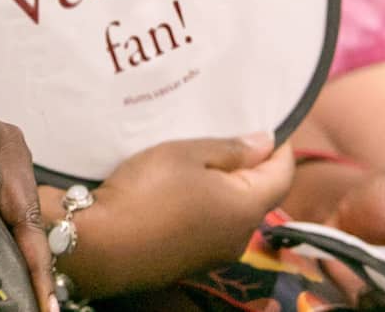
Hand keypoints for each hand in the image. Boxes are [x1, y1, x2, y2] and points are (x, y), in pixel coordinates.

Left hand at [0, 105, 55, 310]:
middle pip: (18, 197)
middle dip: (28, 250)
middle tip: (37, 297)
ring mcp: (14, 154)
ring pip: (30, 211)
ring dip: (36, 257)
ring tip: (44, 301)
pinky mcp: (18, 174)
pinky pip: (28, 214)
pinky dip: (31, 249)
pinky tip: (35, 282)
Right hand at [82, 134, 293, 292]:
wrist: (101, 246)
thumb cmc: (147, 191)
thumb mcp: (185, 155)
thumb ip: (230, 149)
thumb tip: (266, 143)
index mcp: (247, 208)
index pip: (283, 174)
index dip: (279, 146)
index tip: (264, 121)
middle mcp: (241, 237)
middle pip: (260, 194)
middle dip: (250, 165)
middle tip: (225, 134)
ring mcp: (216, 254)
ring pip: (234, 211)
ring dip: (225, 186)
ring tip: (199, 159)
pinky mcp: (192, 261)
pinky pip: (212, 226)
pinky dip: (207, 205)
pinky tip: (181, 190)